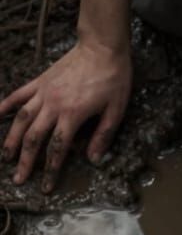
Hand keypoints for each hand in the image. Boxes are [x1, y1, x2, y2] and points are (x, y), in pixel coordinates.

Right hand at [0, 39, 132, 192]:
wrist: (102, 47)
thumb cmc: (113, 78)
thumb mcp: (116, 110)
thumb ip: (103, 136)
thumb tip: (94, 160)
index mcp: (73, 115)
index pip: (57, 149)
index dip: (50, 170)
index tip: (45, 187)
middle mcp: (53, 105)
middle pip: (34, 138)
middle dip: (25, 161)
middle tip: (18, 179)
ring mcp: (44, 92)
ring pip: (21, 119)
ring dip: (11, 139)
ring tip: (5, 156)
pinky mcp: (40, 81)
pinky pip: (19, 94)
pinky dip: (6, 104)